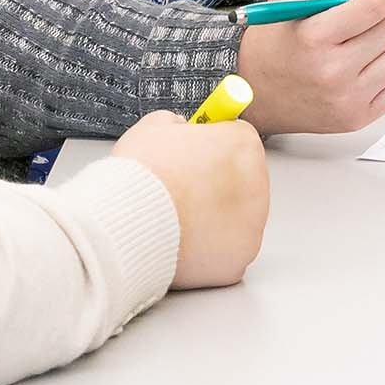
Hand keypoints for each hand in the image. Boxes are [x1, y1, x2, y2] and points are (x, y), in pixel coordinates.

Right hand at [109, 109, 269, 289]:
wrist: (128, 219)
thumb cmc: (142, 174)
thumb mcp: (154, 127)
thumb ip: (177, 125)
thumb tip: (179, 130)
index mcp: (242, 146)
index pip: (237, 140)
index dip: (212, 147)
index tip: (197, 155)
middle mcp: (256, 185)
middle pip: (239, 182)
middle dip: (214, 185)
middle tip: (180, 191)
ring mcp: (251, 226)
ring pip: (234, 219)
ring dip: (211, 218)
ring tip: (175, 218)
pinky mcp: (238, 258)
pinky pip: (225, 252)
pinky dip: (207, 250)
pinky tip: (181, 242)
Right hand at [236, 0, 384, 136]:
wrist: (257, 97)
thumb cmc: (273, 44)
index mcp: (313, 38)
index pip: (372, 7)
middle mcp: (332, 71)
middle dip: (379, 17)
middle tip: (358, 22)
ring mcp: (347, 99)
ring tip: (360, 45)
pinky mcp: (358, 119)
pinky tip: (366, 68)